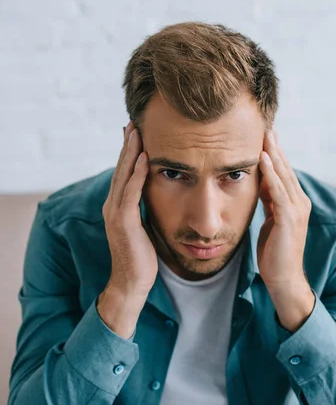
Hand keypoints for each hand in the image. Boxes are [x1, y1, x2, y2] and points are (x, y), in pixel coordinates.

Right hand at [101, 120, 157, 299]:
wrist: (131, 283)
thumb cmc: (141, 257)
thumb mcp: (143, 227)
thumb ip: (142, 210)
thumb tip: (153, 196)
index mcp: (117, 206)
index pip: (123, 173)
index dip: (129, 152)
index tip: (136, 132)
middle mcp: (112, 206)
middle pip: (120, 168)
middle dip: (127, 144)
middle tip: (134, 121)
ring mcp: (115, 213)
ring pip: (123, 175)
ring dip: (131, 152)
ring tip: (137, 131)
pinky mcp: (123, 222)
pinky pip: (130, 193)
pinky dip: (137, 174)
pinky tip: (145, 158)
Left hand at [256, 127, 311, 292]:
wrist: (283, 278)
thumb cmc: (275, 252)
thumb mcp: (271, 220)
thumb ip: (270, 202)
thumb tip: (262, 184)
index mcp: (295, 202)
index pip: (284, 172)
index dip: (275, 153)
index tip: (265, 135)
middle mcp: (300, 203)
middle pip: (286, 169)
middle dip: (275, 147)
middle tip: (265, 126)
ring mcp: (297, 211)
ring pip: (284, 177)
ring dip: (274, 155)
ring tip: (265, 136)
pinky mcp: (289, 219)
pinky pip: (279, 192)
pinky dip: (272, 175)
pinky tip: (264, 160)